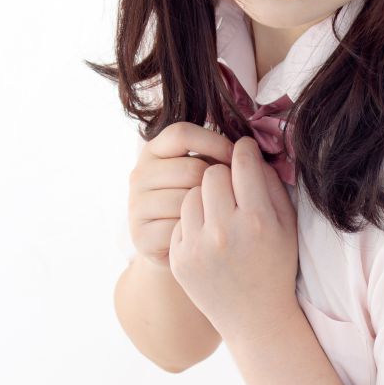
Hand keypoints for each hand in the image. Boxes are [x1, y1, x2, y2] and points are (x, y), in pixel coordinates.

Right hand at [126, 121, 236, 267]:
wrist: (183, 250)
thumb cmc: (202, 203)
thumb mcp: (205, 172)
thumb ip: (218, 156)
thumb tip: (247, 149)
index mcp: (154, 151)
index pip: (181, 133)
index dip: (214, 142)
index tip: (237, 158)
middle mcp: (139, 174)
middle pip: (189, 169)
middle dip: (216, 184)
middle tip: (230, 197)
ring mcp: (137, 205)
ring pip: (186, 199)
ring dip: (209, 210)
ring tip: (216, 216)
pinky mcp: (140, 235)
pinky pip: (180, 227)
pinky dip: (198, 233)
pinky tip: (204, 235)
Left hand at [167, 135, 299, 342]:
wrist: (255, 317)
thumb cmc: (276, 266)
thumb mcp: (286, 226)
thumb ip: (270, 184)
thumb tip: (248, 150)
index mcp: (256, 220)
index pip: (241, 162)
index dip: (244, 152)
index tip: (244, 152)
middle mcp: (224, 231)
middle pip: (212, 173)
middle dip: (223, 176)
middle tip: (233, 190)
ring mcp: (197, 246)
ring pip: (191, 194)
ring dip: (205, 198)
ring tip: (220, 216)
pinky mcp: (179, 259)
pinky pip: (180, 220)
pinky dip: (193, 224)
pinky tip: (209, 239)